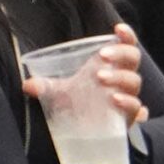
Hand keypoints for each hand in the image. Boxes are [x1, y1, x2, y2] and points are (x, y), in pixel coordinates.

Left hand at [24, 23, 146, 126]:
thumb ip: (46, 87)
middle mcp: (123, 78)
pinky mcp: (128, 116)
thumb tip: (27, 85)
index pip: (127, 45)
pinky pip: (136, 107)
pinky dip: (128, 102)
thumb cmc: (79, 104)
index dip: (127, 35)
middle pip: (133, 59)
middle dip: (120, 54)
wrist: (90, 135)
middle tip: (102, 57)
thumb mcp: (61, 93)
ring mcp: (128, 96)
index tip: (118, 28)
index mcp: (112, 65)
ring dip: (120, 76)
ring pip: (133, 81)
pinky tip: (115, 99)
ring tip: (101, 78)